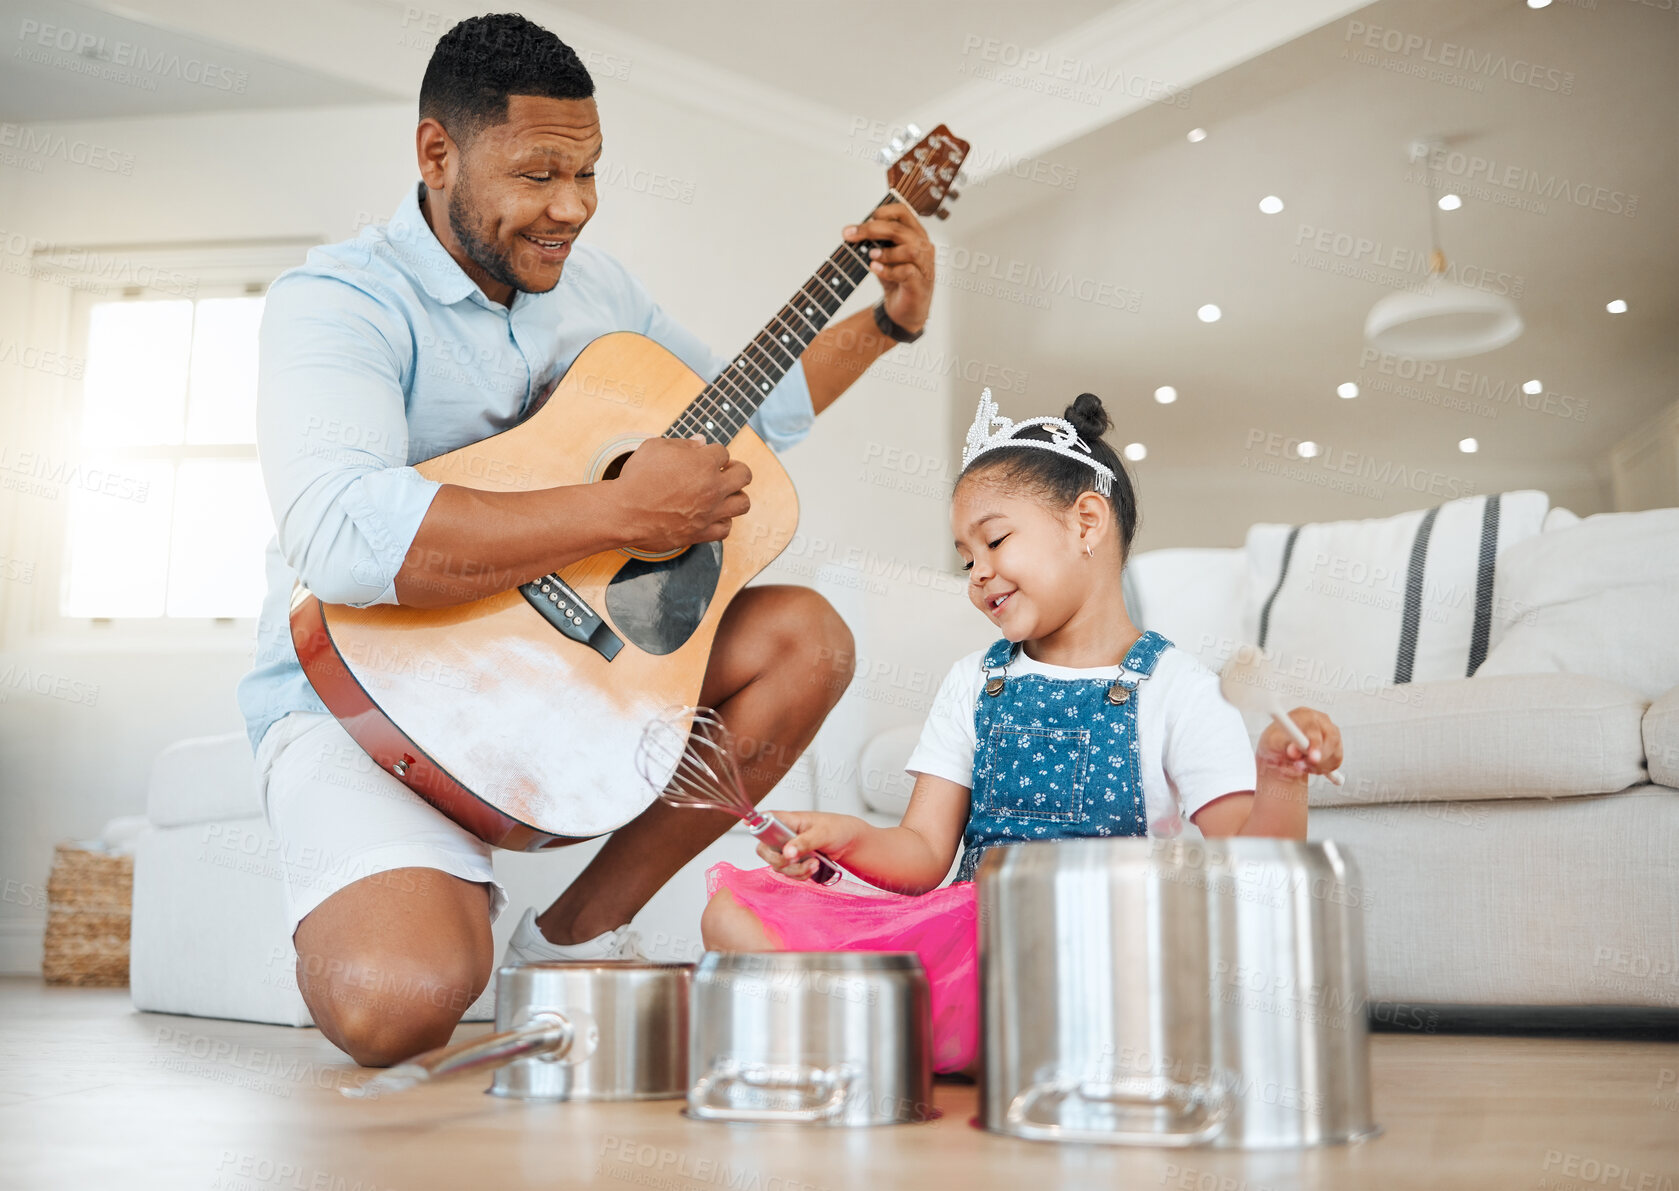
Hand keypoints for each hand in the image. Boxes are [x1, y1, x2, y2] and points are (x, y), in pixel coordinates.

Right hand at [612, 436, 751, 553]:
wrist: (624, 512)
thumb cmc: (637, 478)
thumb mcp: (656, 447)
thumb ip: (683, 444)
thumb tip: (701, 442)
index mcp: (704, 463)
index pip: (723, 452)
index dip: (712, 453)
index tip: (703, 457)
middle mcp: (713, 488)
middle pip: (744, 475)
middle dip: (736, 469)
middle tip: (724, 472)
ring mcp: (710, 512)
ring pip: (743, 503)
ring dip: (735, 495)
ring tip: (724, 493)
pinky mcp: (702, 532)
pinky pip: (726, 529)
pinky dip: (723, 521)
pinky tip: (712, 515)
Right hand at [755, 811, 864, 880]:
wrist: (849, 843)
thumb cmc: (836, 829)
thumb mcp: (822, 833)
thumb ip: (804, 842)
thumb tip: (787, 852)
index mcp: (788, 821)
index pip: (766, 819)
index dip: (754, 822)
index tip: (746, 825)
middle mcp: (784, 835)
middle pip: (765, 850)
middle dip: (779, 860)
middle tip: (794, 859)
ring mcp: (788, 850)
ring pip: (778, 866)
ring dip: (795, 870)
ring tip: (814, 863)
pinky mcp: (794, 863)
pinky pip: (789, 874)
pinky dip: (801, 875)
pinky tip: (814, 868)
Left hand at [842, 202, 933, 333]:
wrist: (904, 311)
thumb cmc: (896, 280)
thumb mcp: (883, 257)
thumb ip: (873, 243)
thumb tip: (850, 231)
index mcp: (915, 234)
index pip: (903, 212)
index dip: (883, 212)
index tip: (863, 220)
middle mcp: (923, 247)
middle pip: (900, 230)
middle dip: (872, 230)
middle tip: (851, 235)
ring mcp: (924, 266)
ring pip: (910, 250)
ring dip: (886, 252)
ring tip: (870, 257)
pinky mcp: (920, 284)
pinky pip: (906, 272)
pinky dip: (888, 270)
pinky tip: (875, 270)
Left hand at [1257, 708, 1342, 782]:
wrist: (1279, 748)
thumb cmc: (1276, 741)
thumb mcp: (1273, 742)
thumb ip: (1284, 745)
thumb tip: (1294, 751)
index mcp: (1305, 714)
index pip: (1314, 728)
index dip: (1315, 744)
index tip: (1313, 758)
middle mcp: (1321, 720)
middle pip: (1331, 740)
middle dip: (1318, 758)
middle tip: (1301, 766)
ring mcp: (1331, 732)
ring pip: (1335, 752)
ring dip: (1318, 765)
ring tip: (1301, 764)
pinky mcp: (1336, 745)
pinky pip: (1336, 760)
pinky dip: (1324, 768)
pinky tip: (1310, 765)